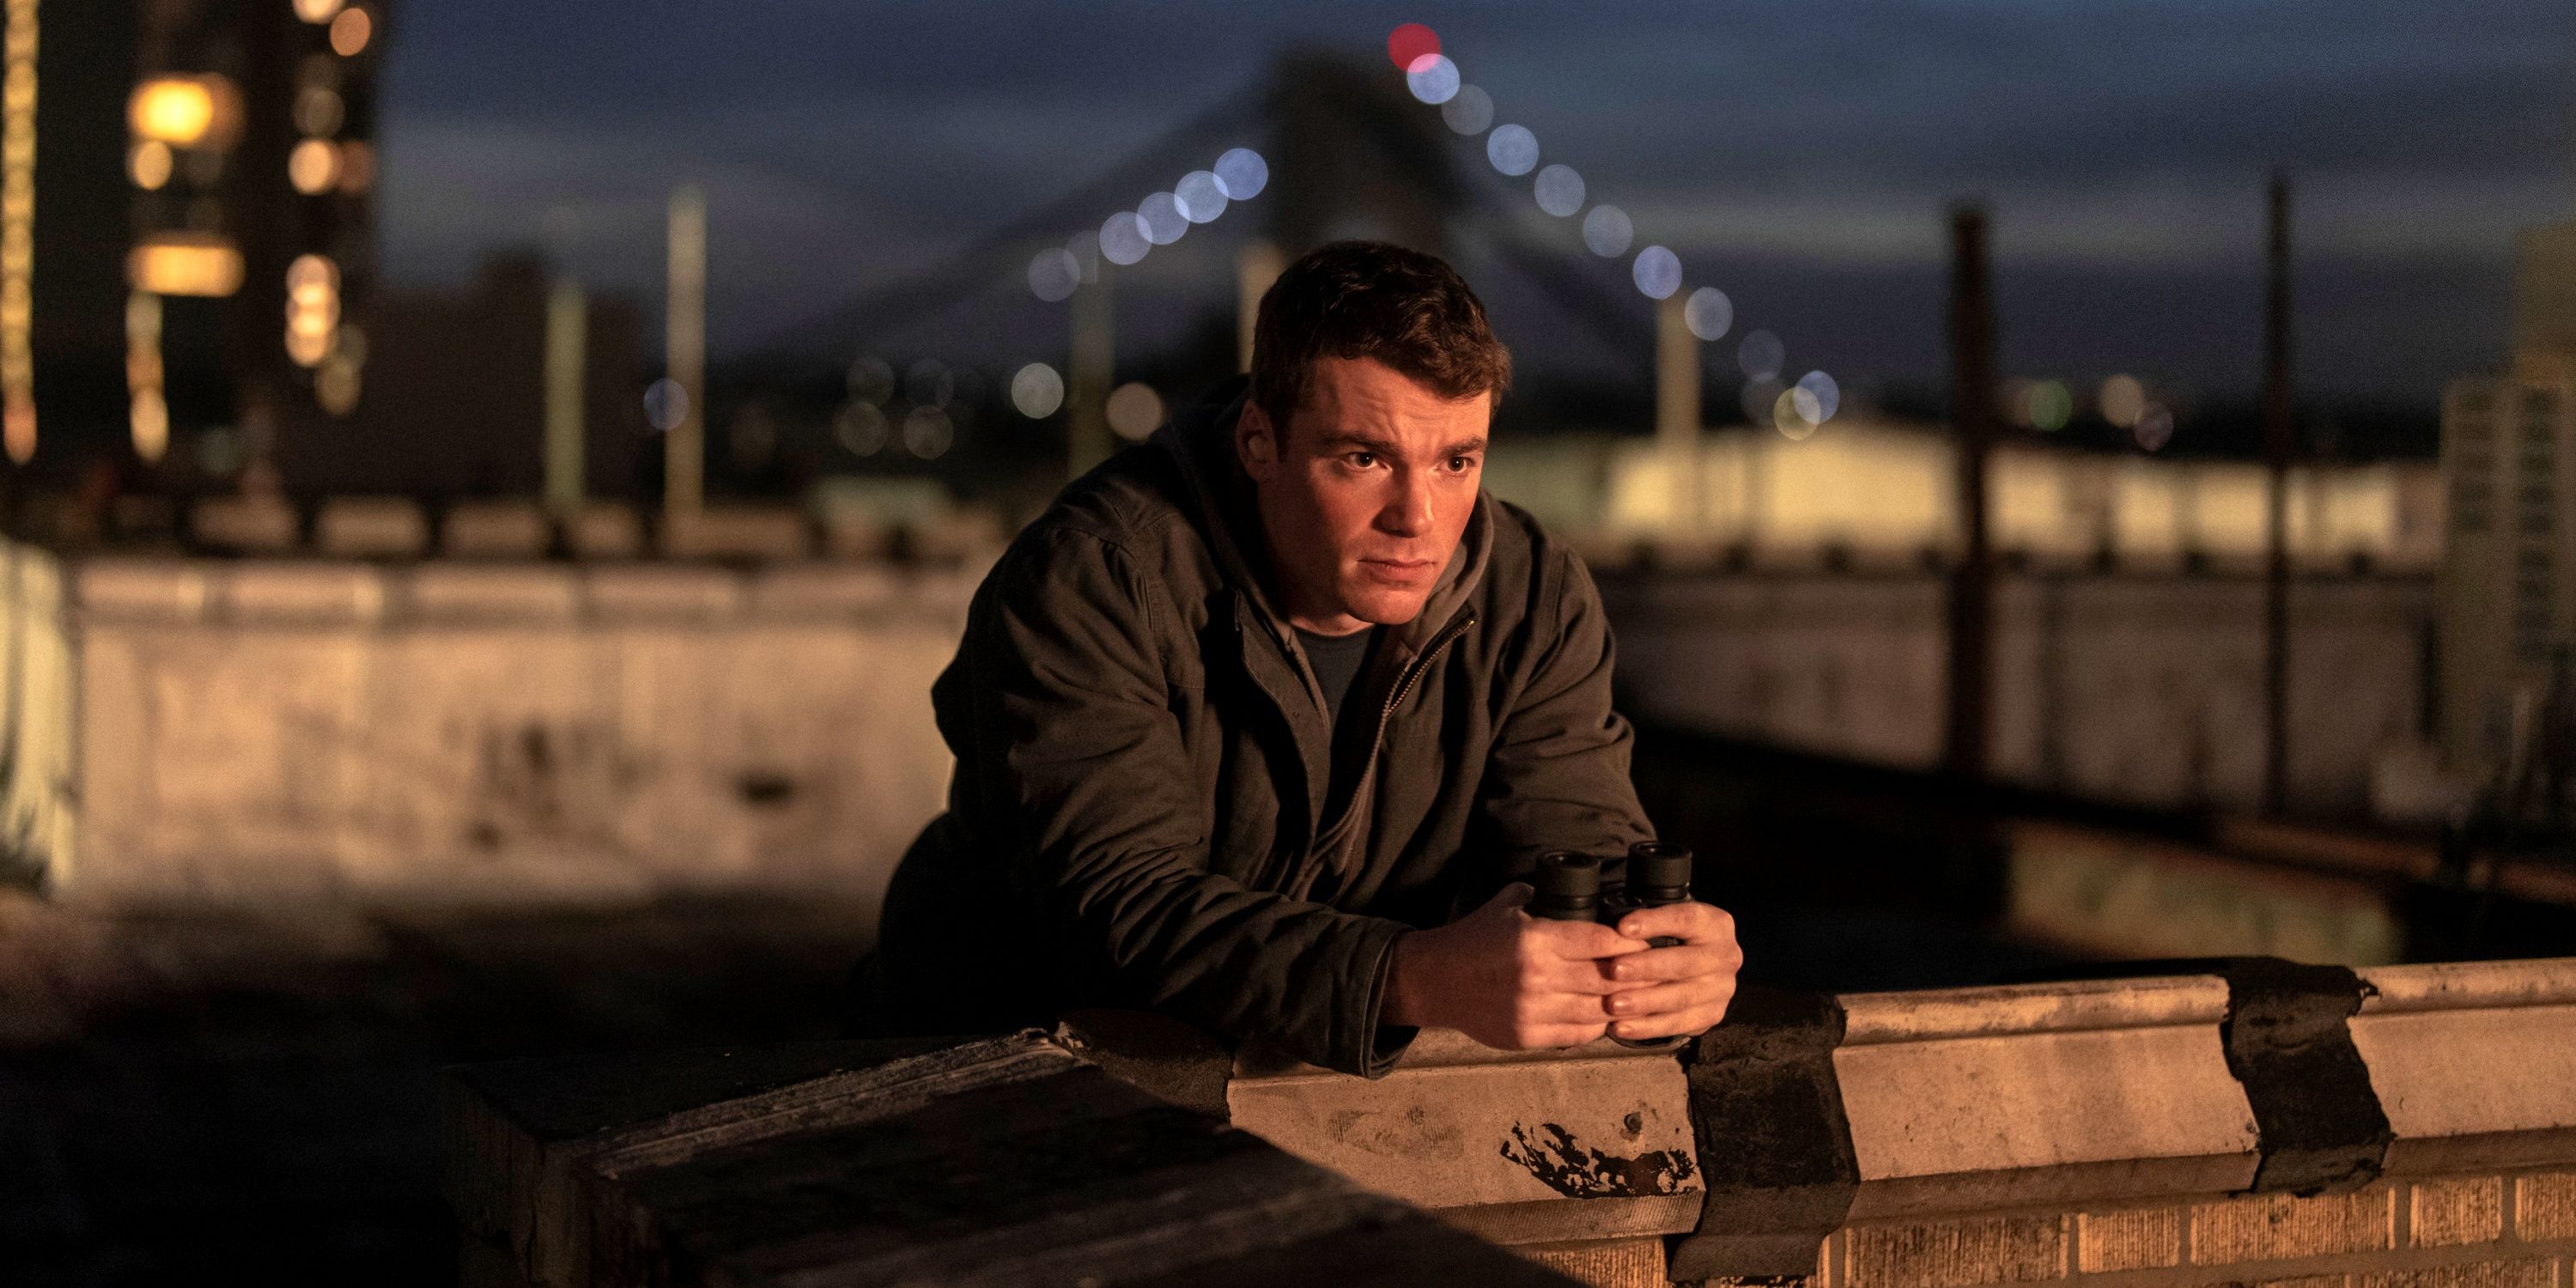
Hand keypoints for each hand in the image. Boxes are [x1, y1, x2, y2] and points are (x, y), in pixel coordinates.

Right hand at [1379, 883, 1651, 1048]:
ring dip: (1622, 1003)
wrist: (1437, 980)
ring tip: (1640, 994)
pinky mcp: (1528, 1036)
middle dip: (1636, 975)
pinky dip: (1598, 1024)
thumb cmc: (1476, 938)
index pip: (1602, 941)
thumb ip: (1549, 898)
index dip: (1631, 943)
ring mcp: (1533, 1011)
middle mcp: (1537, 978)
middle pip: (1607, 979)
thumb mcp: (1509, 903)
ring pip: (1599, 1010)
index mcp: (1536, 939)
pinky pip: (1579, 1034)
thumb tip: (1590, 895)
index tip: (1646, 941)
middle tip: (1654, 969)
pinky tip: (1607, 1012)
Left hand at [1600, 901, 1741, 1040]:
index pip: (1686, 919)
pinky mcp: (1712, 1015)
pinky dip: (1648, 1027)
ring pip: (1681, 998)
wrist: (1699, 965)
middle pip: (1684, 962)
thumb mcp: (1666, 920)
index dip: (1655, 922)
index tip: (1622, 928)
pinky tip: (1621, 1027)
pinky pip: (1679, 1024)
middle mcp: (1725, 956)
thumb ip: (1648, 922)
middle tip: (1614, 970)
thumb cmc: (1673, 936)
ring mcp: (1723, 989)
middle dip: (1647, 967)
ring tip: (1613, 1004)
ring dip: (1645, 1002)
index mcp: (1715, 924)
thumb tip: (1618, 931)